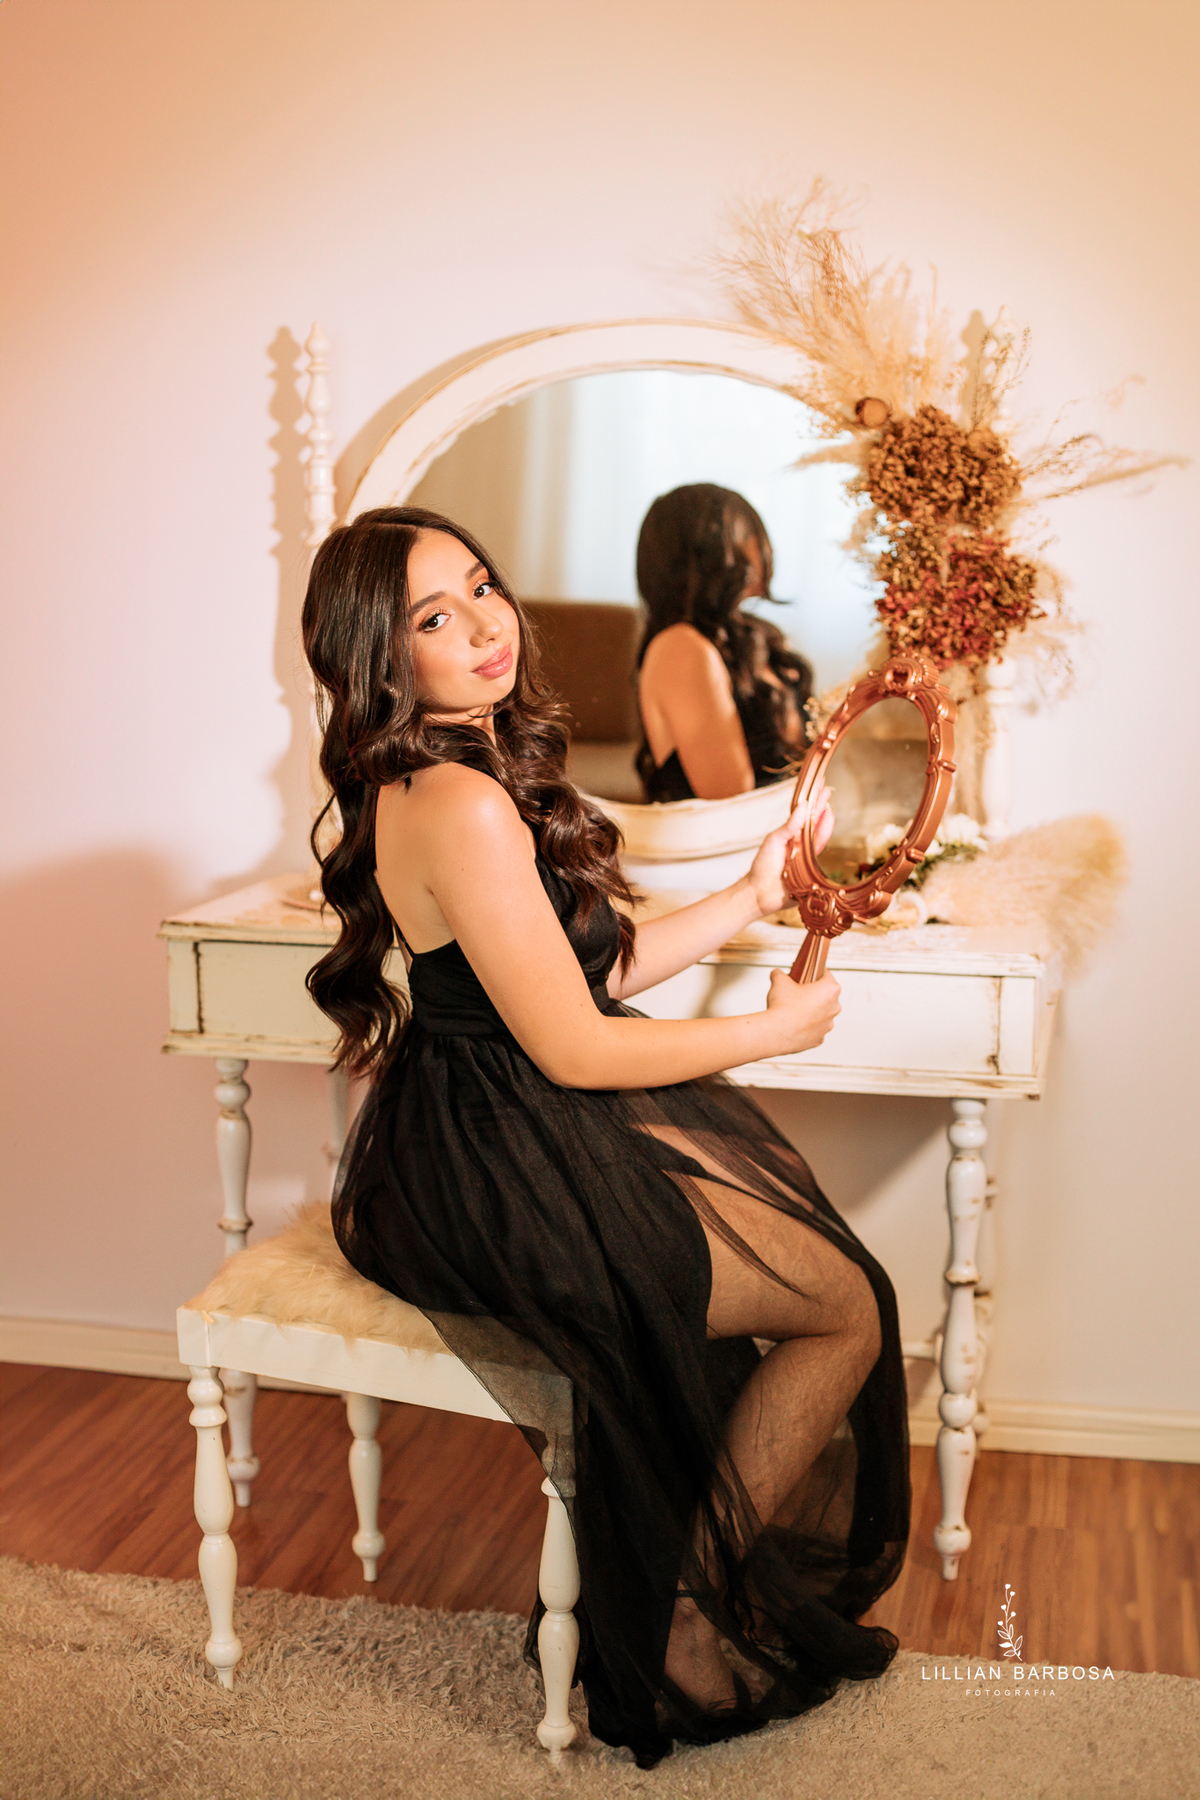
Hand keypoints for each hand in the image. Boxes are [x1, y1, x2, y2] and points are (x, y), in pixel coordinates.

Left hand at [746, 785, 834, 917]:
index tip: (816, 785)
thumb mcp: (774, 841)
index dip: (809, 800)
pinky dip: (825, 832)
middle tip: (828, 788)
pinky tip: (829, 818)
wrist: (761, 893)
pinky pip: (820, 846)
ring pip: (818, 831)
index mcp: (788, 836)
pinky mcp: (813, 865)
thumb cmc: (763, 866)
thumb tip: (803, 805)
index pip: (801, 815)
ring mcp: (807, 854)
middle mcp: (799, 843)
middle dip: (820, 804)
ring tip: (829, 800)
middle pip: (812, 820)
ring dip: (825, 816)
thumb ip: (790, 826)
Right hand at [764, 969, 840, 1052]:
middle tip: (798, 991)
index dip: (813, 973)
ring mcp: (828, 1025)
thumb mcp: (780, 981)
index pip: (826, 975)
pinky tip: (794, 1023)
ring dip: (812, 1010)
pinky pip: (815, 1029)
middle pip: (826, 995)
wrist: (777, 1032)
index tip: (806, 974)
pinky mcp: (820, 1039)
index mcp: (830, 989)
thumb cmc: (784, 1007)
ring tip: (794, 1009)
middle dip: (813, 993)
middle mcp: (834, 1007)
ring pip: (822, 1014)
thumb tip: (777, 974)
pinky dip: (807, 1026)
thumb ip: (780, 974)